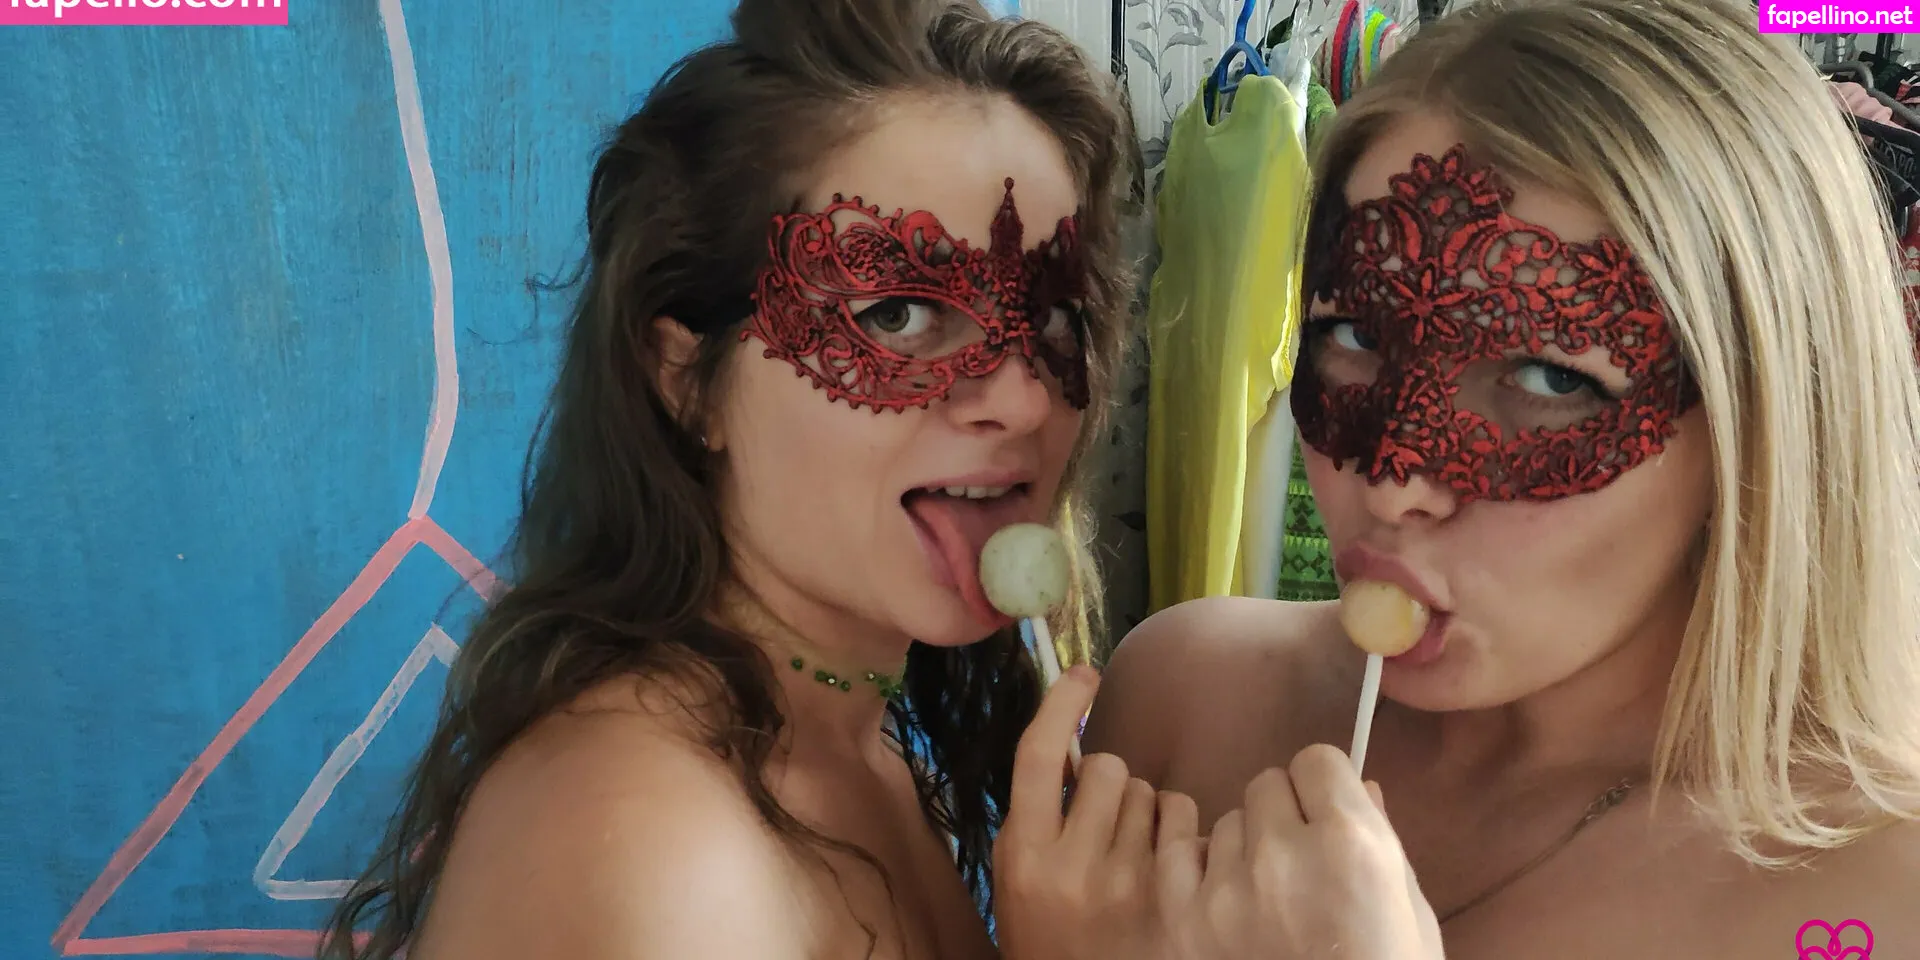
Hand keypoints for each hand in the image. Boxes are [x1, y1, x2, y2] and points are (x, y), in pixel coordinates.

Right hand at [993, 665, 1171, 959]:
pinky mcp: (1170, 896)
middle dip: (1108, 782)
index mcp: (1023, 852)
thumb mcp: (1019, 870)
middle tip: (1100, 821)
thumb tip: (1071, 738)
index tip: (1083, 674)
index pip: (1037, 757)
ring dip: (1144, 809)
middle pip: (1107, 767)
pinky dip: (1177, 832)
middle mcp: (1072, 865)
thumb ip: (1038, 811)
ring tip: (1128, 851)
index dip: (1061, 706)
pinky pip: (1185, 824)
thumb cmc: (1044, 930)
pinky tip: (1161, 863)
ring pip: (1151, 793)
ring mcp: (1126, 883)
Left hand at [1158, 743, 1443, 959]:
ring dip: (1243, 847)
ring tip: (1266, 893)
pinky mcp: (1186, 919)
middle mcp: (1283, 853)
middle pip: (1266, 786)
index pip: (1316, 761)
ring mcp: (1227, 887)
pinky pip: (1179, 856)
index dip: (1324, 788)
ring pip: (1224, 822)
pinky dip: (1198, 870)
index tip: (1326, 814)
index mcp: (1350, 842)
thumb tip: (1360, 789)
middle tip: (1298, 860)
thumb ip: (1380, 840)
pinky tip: (1224, 897)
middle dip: (1284, 815)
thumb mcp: (1409, 910)